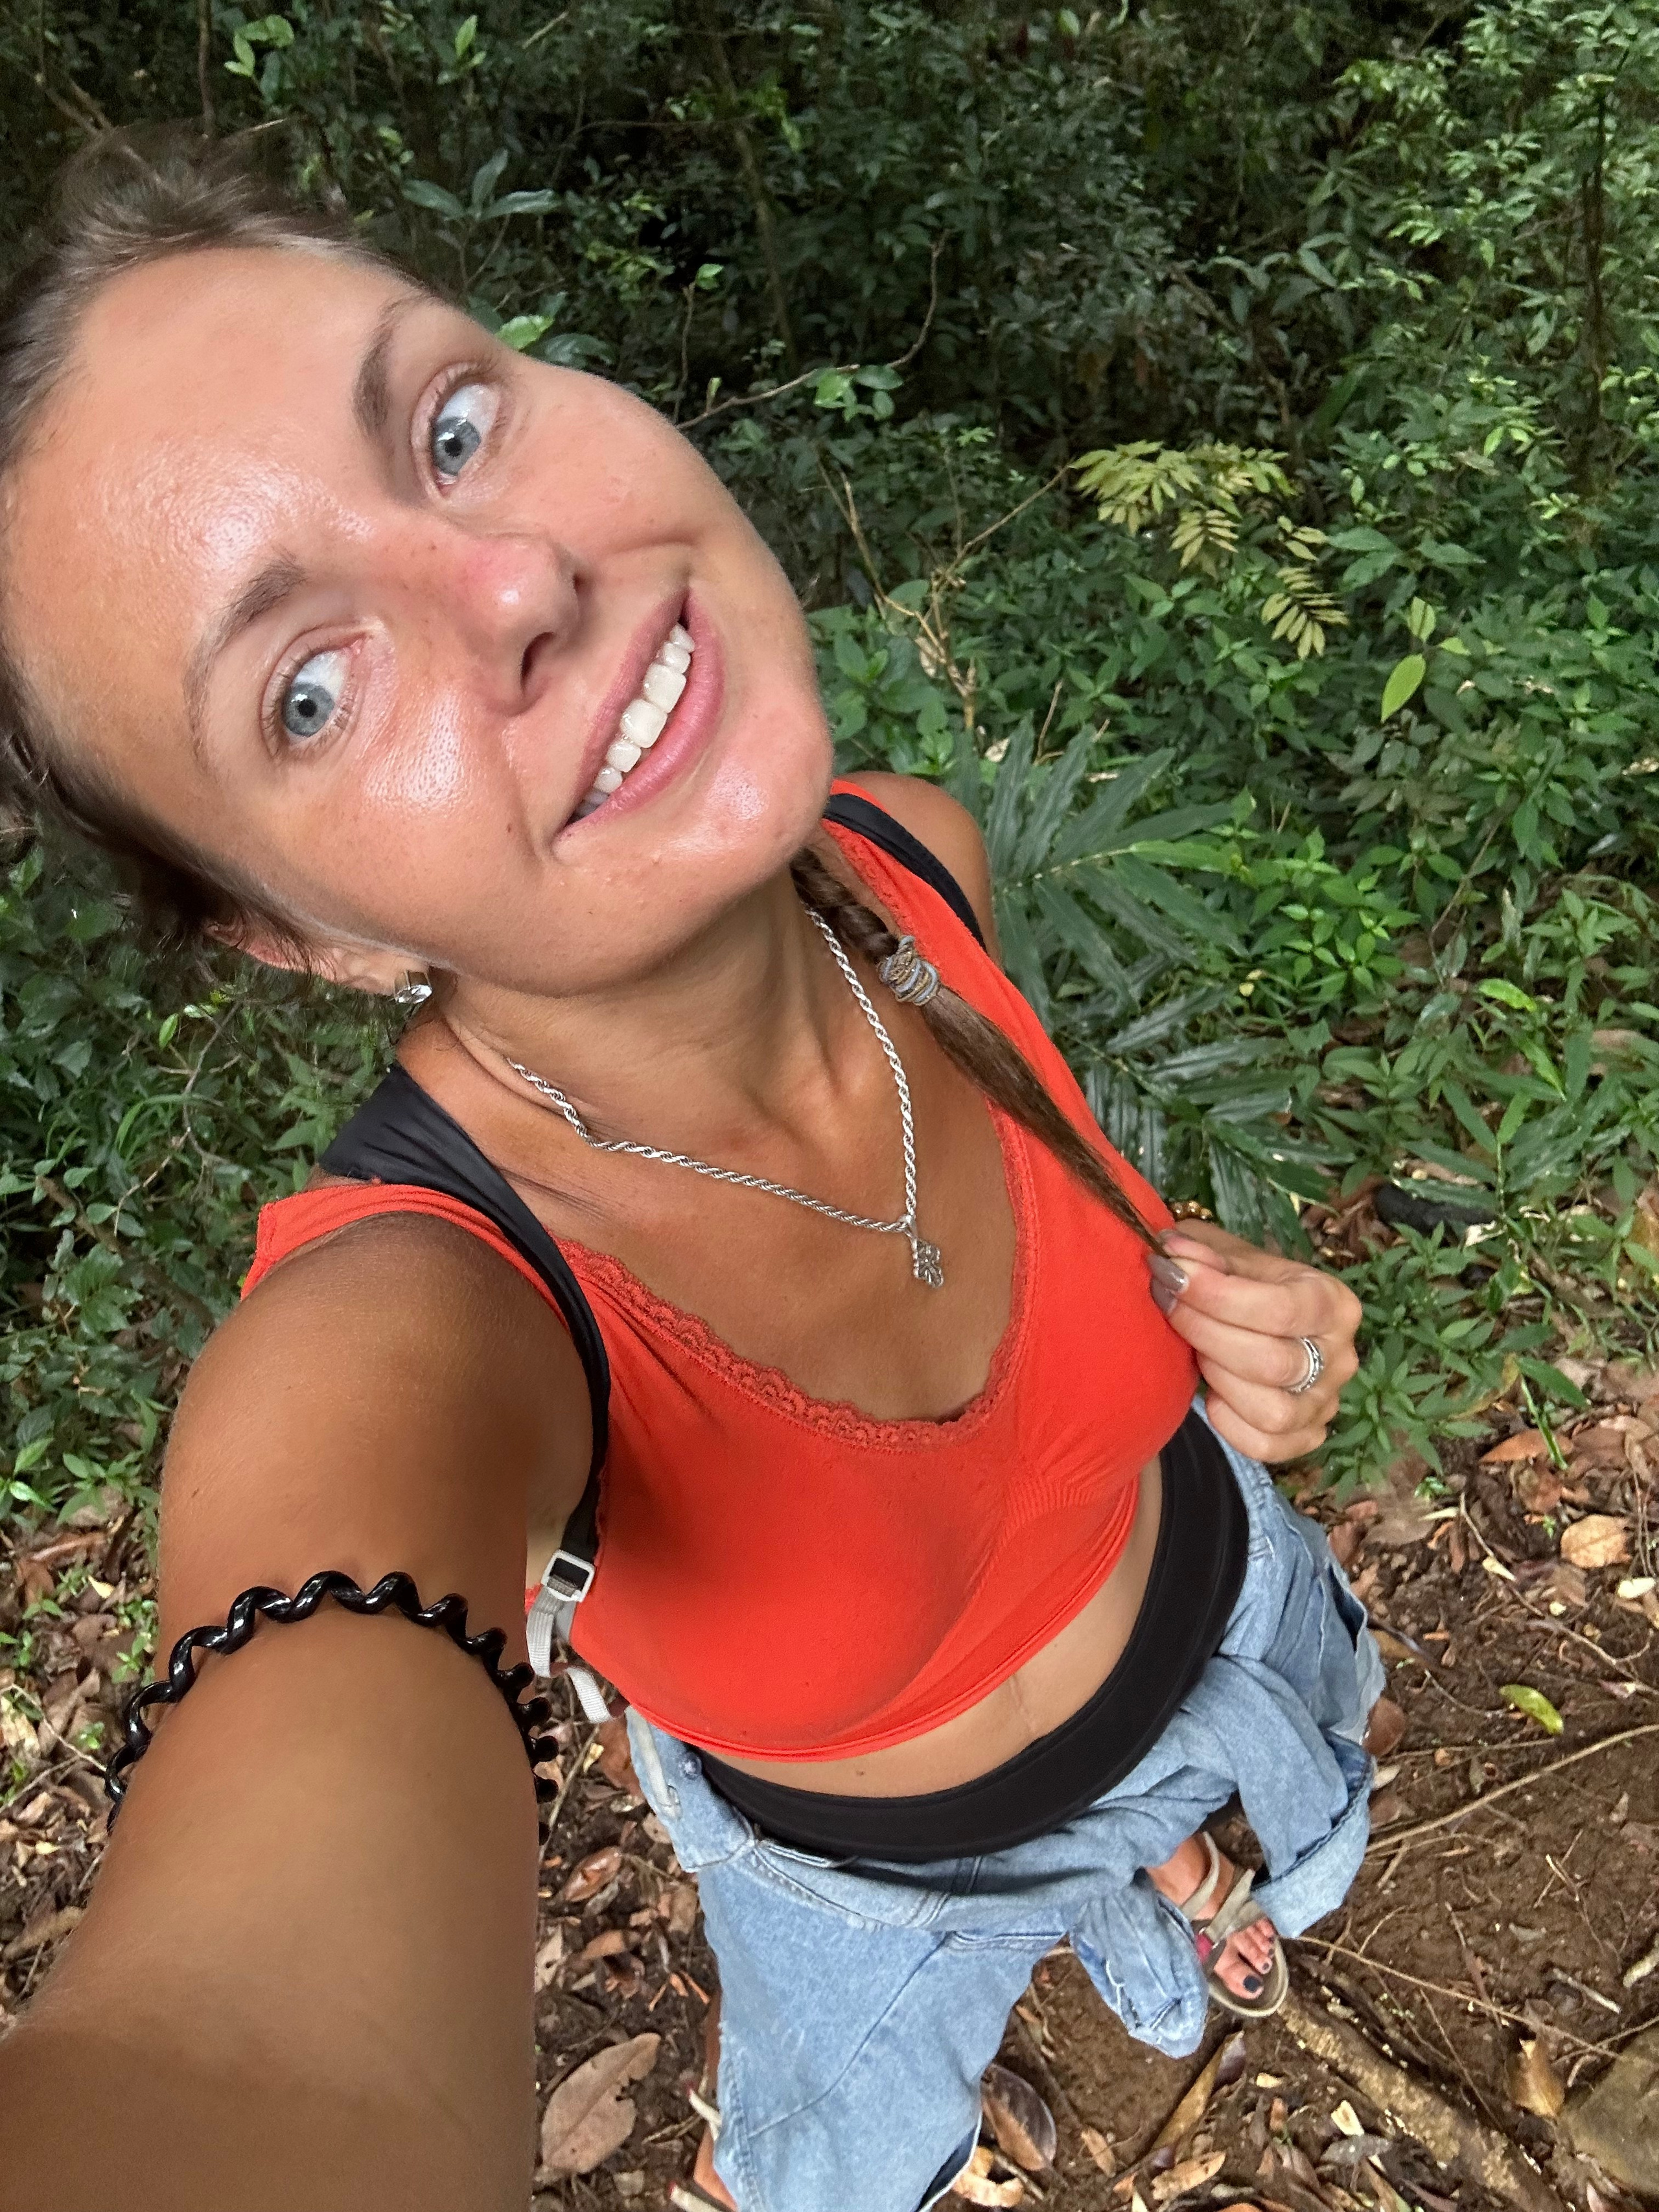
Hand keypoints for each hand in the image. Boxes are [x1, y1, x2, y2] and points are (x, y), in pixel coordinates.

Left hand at [1149, 1223, 1360, 1462]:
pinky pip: (1266, 1446)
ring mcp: (1326, 1401)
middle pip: (1273, 1363)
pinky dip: (1229, 1424)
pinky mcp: (1307, 1435)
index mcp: (1333, 1302)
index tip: (1171, 1277)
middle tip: (1169, 1307)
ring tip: (1197, 1352)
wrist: (1254, 1316)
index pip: (1280, 1309)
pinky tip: (1211, 1394)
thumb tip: (1172, 1254)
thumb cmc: (1243, 1283)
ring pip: (1273, 1411)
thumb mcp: (1229, 1256)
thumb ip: (1204, 1255)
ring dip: (1219, 1380)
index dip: (1216, 1296)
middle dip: (1207, 1334)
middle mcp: (1341, 1356)